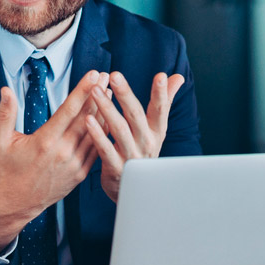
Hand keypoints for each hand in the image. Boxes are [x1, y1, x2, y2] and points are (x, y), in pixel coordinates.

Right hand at [0, 71, 109, 251]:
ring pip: (94, 133)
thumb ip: (5, 114)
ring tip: (110, 92)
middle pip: (86, 118)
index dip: (82, 90)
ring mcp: (74, 165)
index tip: (92, 75)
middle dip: (97, 95)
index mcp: (44, 142)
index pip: (68, 110)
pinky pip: (95, 149)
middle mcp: (62, 153)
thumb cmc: (6, 170)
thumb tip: (6, 90)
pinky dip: (102, 133)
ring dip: (103, 111)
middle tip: (105, 76)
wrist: (15, 203)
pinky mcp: (80, 174)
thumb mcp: (0, 140)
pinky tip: (108, 119)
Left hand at [84, 71, 183, 201]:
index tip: (160, 76)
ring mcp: (131, 156)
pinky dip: (97, 134)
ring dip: (107, 108)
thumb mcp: (156, 129)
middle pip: (136, 116)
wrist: (135, 190)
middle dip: (126, 94)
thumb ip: (165, 101)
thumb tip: (177, 77)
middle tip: (115, 75)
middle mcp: (146, 142)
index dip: (162, 93)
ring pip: (119, 129)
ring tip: (95, 91)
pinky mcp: (116, 168)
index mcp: (156, 131)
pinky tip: (87, 119)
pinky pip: (105, 149)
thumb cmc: (143, 151)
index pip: (161, 109)